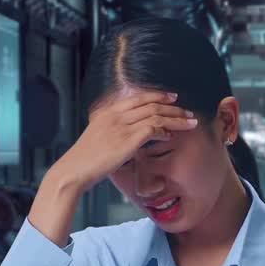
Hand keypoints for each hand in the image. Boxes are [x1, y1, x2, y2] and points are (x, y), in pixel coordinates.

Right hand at [53, 90, 198, 191]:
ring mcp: (121, 126)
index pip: (138, 97)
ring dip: (176, 118)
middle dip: (173, 106)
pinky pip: (152, 129)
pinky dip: (164, 131)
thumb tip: (130, 136)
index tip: (172, 97)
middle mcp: (116, 115)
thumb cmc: (86, 160)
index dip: (158, 95)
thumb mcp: (98, 138)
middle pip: (151, 104)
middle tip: (188, 110)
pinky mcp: (126, 140)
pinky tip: (170, 136)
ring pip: (156, 115)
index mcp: (108, 112)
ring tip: (190, 123)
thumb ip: (114, 131)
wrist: (74, 170)